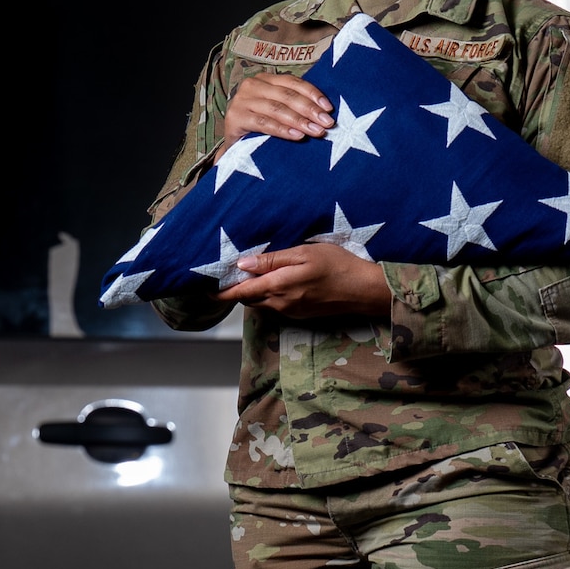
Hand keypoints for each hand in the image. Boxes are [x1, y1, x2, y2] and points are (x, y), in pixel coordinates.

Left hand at [217, 244, 392, 319]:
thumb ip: (272, 260)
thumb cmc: (337, 265)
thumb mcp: (304, 254)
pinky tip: (275, 281)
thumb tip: (243, 265)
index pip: (241, 293)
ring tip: (249, 275)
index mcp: (278, 287)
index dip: (221, 292)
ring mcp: (291, 311)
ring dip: (253, 292)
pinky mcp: (301, 314)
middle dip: (236, 290)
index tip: (205, 289)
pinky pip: (276, 305)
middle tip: (227, 274)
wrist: (364, 290)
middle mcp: (281, 303)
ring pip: (262, 303)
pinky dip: (268, 295)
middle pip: (249, 299)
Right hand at [225, 73, 333, 141]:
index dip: (313, 94)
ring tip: (316, 131)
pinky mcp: (235, 117)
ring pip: (277, 109)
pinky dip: (282, 130)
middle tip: (327, 122)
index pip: (293, 82)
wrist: (233, 144)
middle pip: (287, 95)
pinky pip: (264, 123)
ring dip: (299, 120)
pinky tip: (297, 136)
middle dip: (310, 109)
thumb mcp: (277, 111)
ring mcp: (242, 100)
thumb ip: (294, 106)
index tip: (329, 108)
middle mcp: (252, 85)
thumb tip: (324, 112)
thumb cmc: (259, 126)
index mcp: (265, 79)